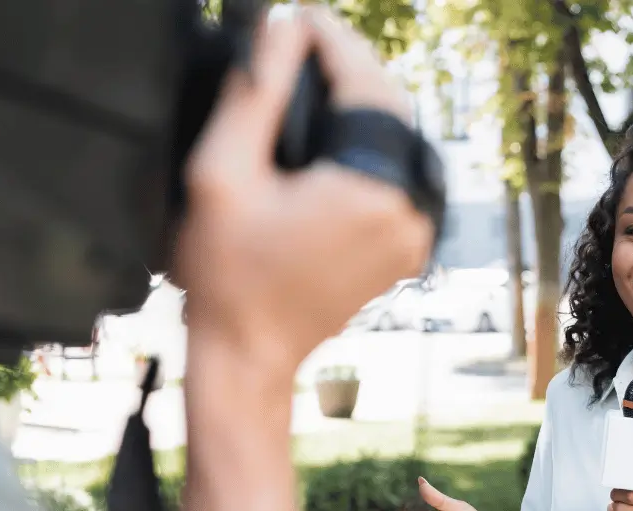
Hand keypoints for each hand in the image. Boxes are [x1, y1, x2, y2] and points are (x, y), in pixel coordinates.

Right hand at [174, 8, 429, 374]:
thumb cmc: (225, 275)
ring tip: (312, 79)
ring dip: (361, 104)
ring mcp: (413, 235)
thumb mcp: (220, 175)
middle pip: (391, 108)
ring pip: (398, 141)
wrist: (247, 355)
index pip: (366, 83)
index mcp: (371, 191)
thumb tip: (282, 29)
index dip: (331, 40)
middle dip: (349, 67)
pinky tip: (329, 133)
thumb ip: (252, 93)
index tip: (297, 17)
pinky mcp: (405, 250)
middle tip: (301, 42)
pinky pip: (397, 177)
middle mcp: (408, 212)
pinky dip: (369, 148)